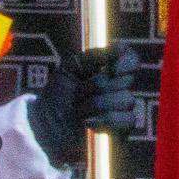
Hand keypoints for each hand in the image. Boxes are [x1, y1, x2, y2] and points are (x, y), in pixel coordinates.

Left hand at [27, 46, 142, 165]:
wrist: (46, 125)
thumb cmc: (57, 96)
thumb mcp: (70, 68)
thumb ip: (95, 55)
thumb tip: (120, 48)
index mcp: (108, 70)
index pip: (132, 59)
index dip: (128, 61)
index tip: (114, 68)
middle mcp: (119, 88)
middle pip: (126, 80)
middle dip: (98, 86)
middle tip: (78, 93)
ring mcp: (121, 109)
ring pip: (126, 99)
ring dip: (98, 104)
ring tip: (80, 110)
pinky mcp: (122, 130)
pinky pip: (127, 120)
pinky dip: (106, 120)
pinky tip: (89, 122)